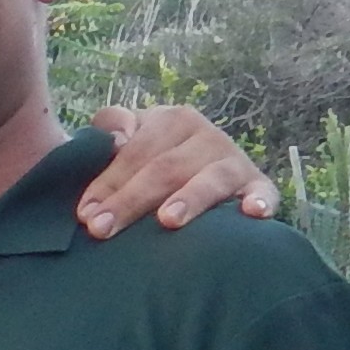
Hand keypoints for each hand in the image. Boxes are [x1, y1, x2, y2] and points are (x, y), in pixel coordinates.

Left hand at [76, 104, 279, 238]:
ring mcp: (234, 161)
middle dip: (131, 200)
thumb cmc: (155, 159)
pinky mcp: (259, 185)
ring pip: (210, 179)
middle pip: (165, 168)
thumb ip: (113, 125)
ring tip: (168, 220)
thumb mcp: (132, 136)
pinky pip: (264, 192)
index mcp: (172, 120)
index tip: (85, 213)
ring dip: (190, 199)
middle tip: (102, 229)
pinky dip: (261, 201)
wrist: (206, 167)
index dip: (109, 181)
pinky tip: (252, 214)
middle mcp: (206, 136)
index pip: (136, 151)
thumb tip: (116, 136)